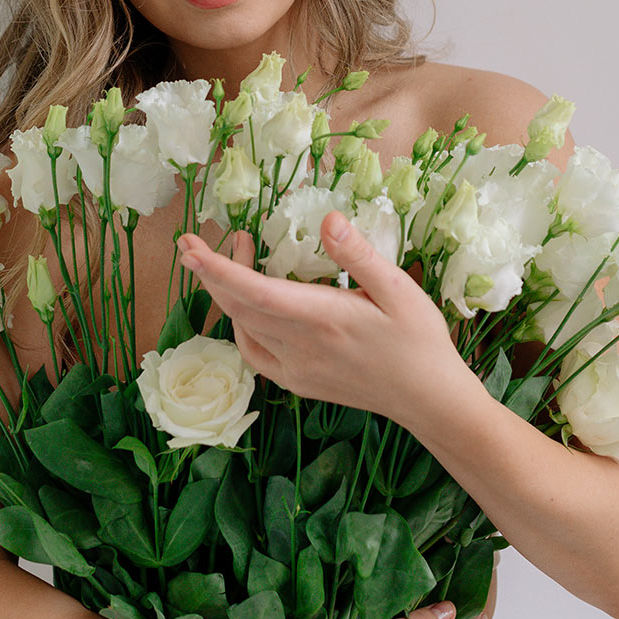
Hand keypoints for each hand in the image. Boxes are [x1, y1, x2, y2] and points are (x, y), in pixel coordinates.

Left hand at [177, 213, 467, 425]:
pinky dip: (240, 325)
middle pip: (239, 306)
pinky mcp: (298, 382)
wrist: (429, 399)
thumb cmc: (419, 339)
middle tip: (200, 240)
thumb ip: (358, 255)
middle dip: (213, 271)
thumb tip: (327, 219)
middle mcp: (299, 346)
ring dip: (227, 294)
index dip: (217, 268)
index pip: (254, 291)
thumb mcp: (399, 288)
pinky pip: (254, 353)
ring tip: (233, 260)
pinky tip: (247, 308)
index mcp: (321, 318)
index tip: (190, 247)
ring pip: (242, 328)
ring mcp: (295, 369)